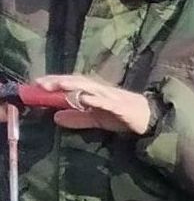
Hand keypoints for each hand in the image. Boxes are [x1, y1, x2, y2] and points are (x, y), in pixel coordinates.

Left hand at [21, 74, 152, 135]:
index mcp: (93, 92)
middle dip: (59, 81)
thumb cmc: (122, 116)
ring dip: (74, 86)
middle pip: (77, 82)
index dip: (54, 82)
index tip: (37, 83)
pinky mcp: (121, 107)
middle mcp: (100, 90)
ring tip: (58, 84)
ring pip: (89, 88)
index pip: (71, 83)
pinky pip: (106, 102)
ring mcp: (110, 97)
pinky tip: (85, 99)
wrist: (150, 118)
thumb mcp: (97, 119)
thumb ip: (78, 118)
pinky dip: (95, 99)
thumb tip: (56, 117)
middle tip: (41, 83)